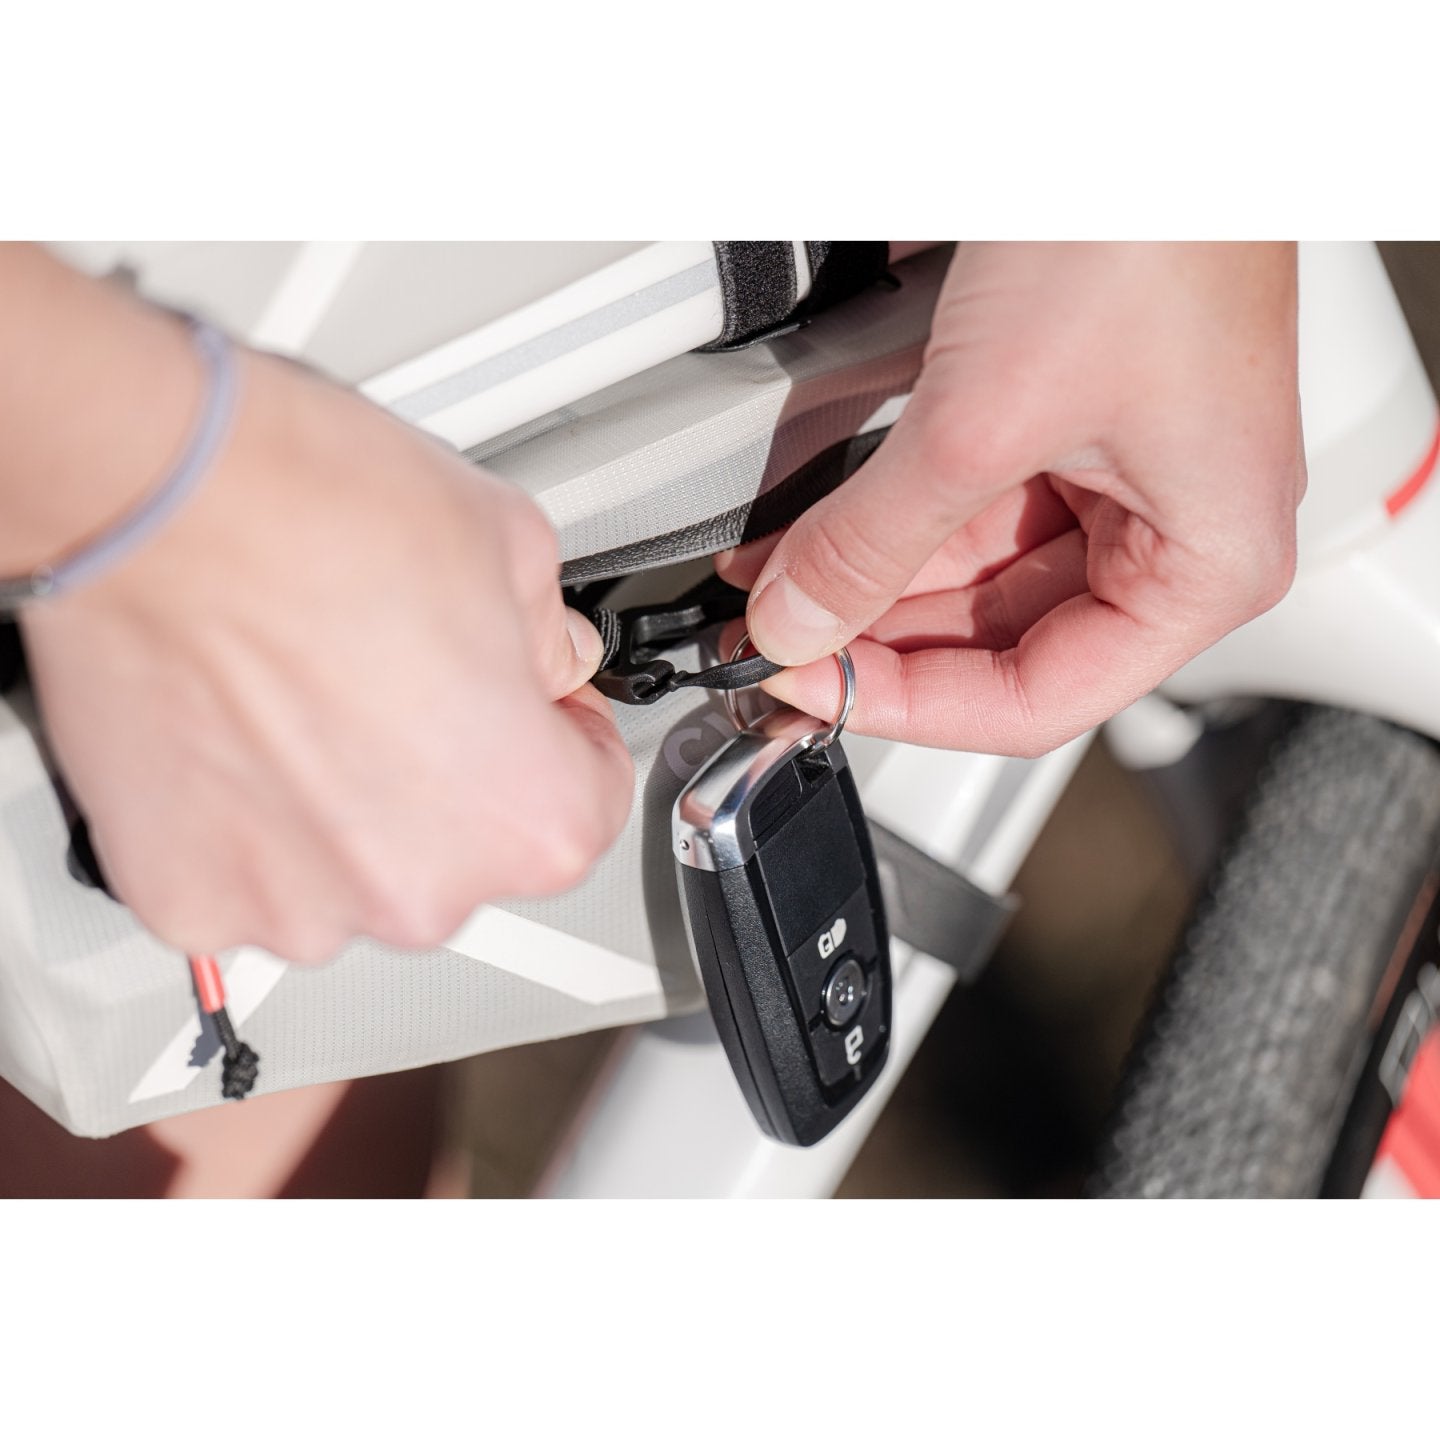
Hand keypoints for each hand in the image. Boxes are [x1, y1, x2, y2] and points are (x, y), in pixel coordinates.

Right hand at [20, 329, 632, 963]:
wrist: (147, 496)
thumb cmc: (313, 513)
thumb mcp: (508, 541)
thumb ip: (554, 634)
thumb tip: (553, 659)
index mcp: (524, 818)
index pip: (587, 803)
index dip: (566, 738)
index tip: (537, 709)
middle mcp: (418, 890)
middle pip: (467, 849)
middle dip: (453, 775)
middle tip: (402, 684)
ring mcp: (298, 907)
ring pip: (358, 873)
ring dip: (350, 812)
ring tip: (308, 701)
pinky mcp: (191, 897)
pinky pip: (253, 879)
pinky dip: (253, 825)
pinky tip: (242, 736)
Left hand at [718, 243, 1303, 755]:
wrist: (1139, 94)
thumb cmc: (1143, 226)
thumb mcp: (981, 420)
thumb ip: (874, 541)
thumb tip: (795, 622)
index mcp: (1205, 566)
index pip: (1039, 700)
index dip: (912, 708)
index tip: (812, 692)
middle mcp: (1168, 535)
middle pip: (998, 643)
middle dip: (876, 641)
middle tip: (775, 645)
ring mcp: (1113, 479)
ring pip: (970, 579)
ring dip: (866, 585)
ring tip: (770, 595)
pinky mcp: (1061, 426)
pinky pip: (963, 508)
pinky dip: (883, 524)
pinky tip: (808, 542)